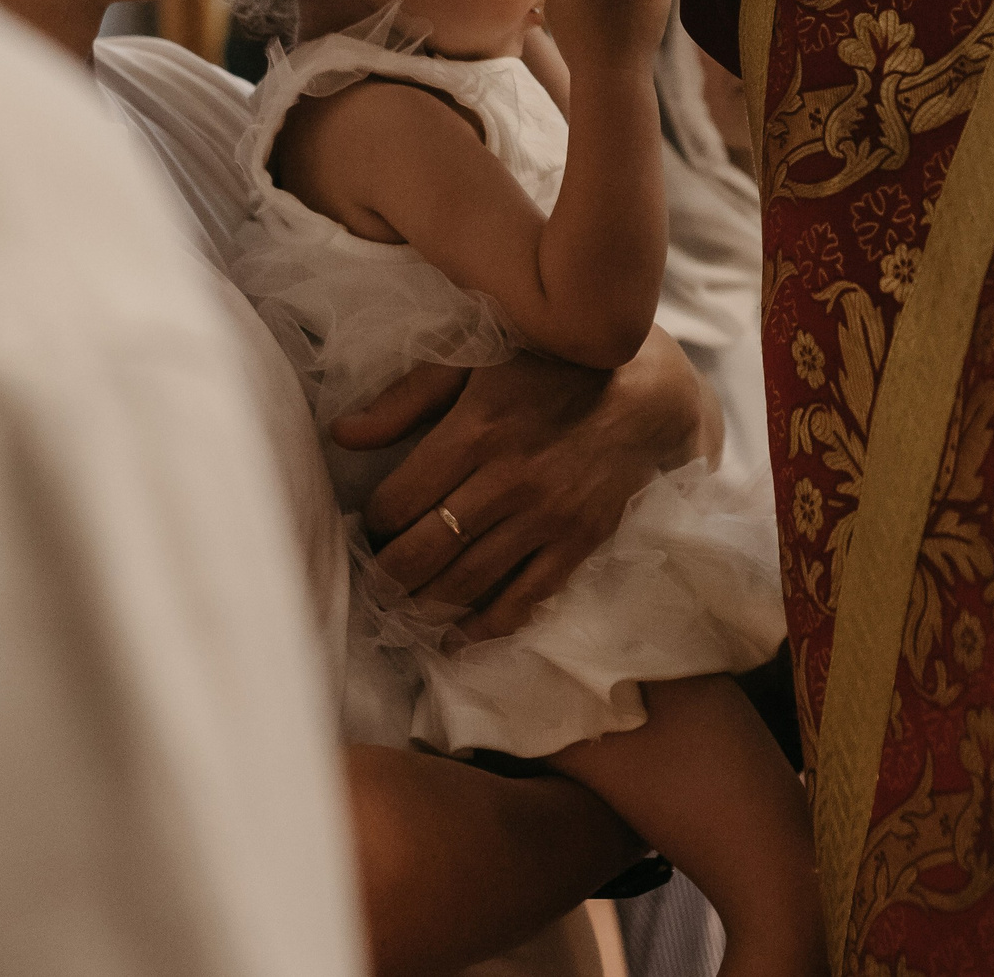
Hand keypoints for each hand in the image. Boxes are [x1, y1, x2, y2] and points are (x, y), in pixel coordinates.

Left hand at [334, 328, 712, 639]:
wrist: (650, 393)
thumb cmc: (554, 367)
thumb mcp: (479, 359)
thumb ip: (408, 397)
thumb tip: (343, 435)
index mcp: (476, 430)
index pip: (396, 502)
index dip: (371, 523)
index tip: (369, 526)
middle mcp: (509, 480)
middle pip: (423, 552)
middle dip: (387, 575)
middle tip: (375, 577)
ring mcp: (547, 517)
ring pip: (465, 583)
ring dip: (424, 605)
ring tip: (403, 607)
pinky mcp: (579, 542)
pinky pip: (524, 599)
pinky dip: (485, 627)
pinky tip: (458, 636)